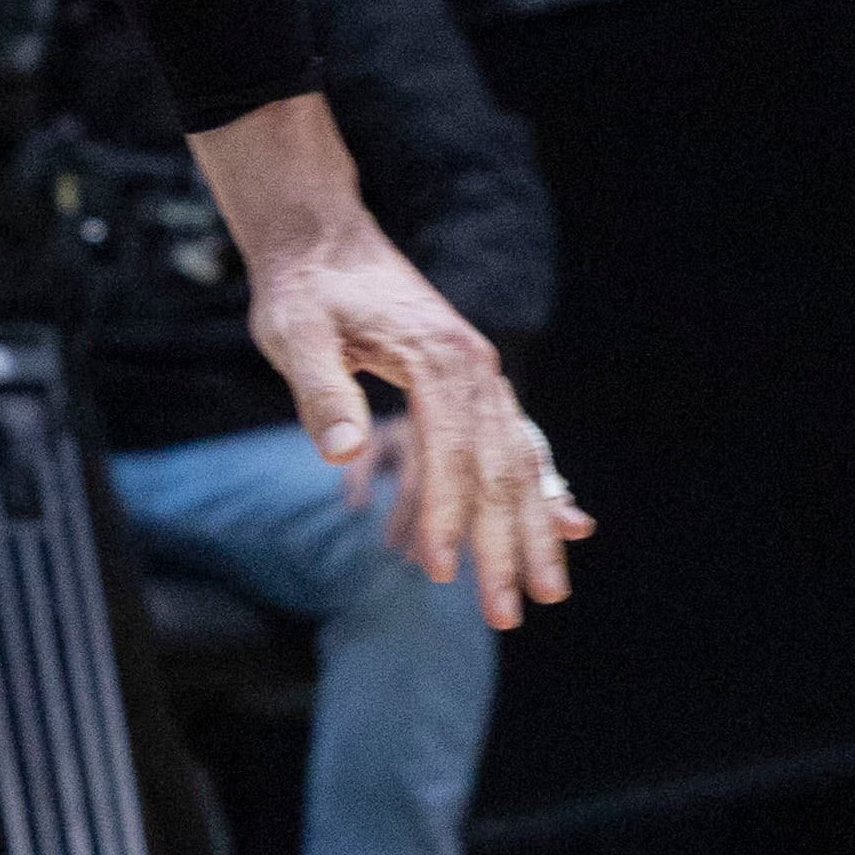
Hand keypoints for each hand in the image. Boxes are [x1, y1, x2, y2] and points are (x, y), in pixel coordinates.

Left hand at [227, 194, 591, 620]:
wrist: (322, 238)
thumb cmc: (304, 290)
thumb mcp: (295, 334)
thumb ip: (321, 391)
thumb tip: (344, 451)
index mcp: (439, 358)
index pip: (453, 452)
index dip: (449, 515)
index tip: (441, 573)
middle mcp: (475, 369)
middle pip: (499, 469)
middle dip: (506, 546)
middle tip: (508, 616)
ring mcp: (481, 377)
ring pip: (517, 463)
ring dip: (532, 531)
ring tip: (547, 592)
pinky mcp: (473, 384)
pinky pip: (513, 446)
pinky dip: (537, 489)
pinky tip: (559, 525)